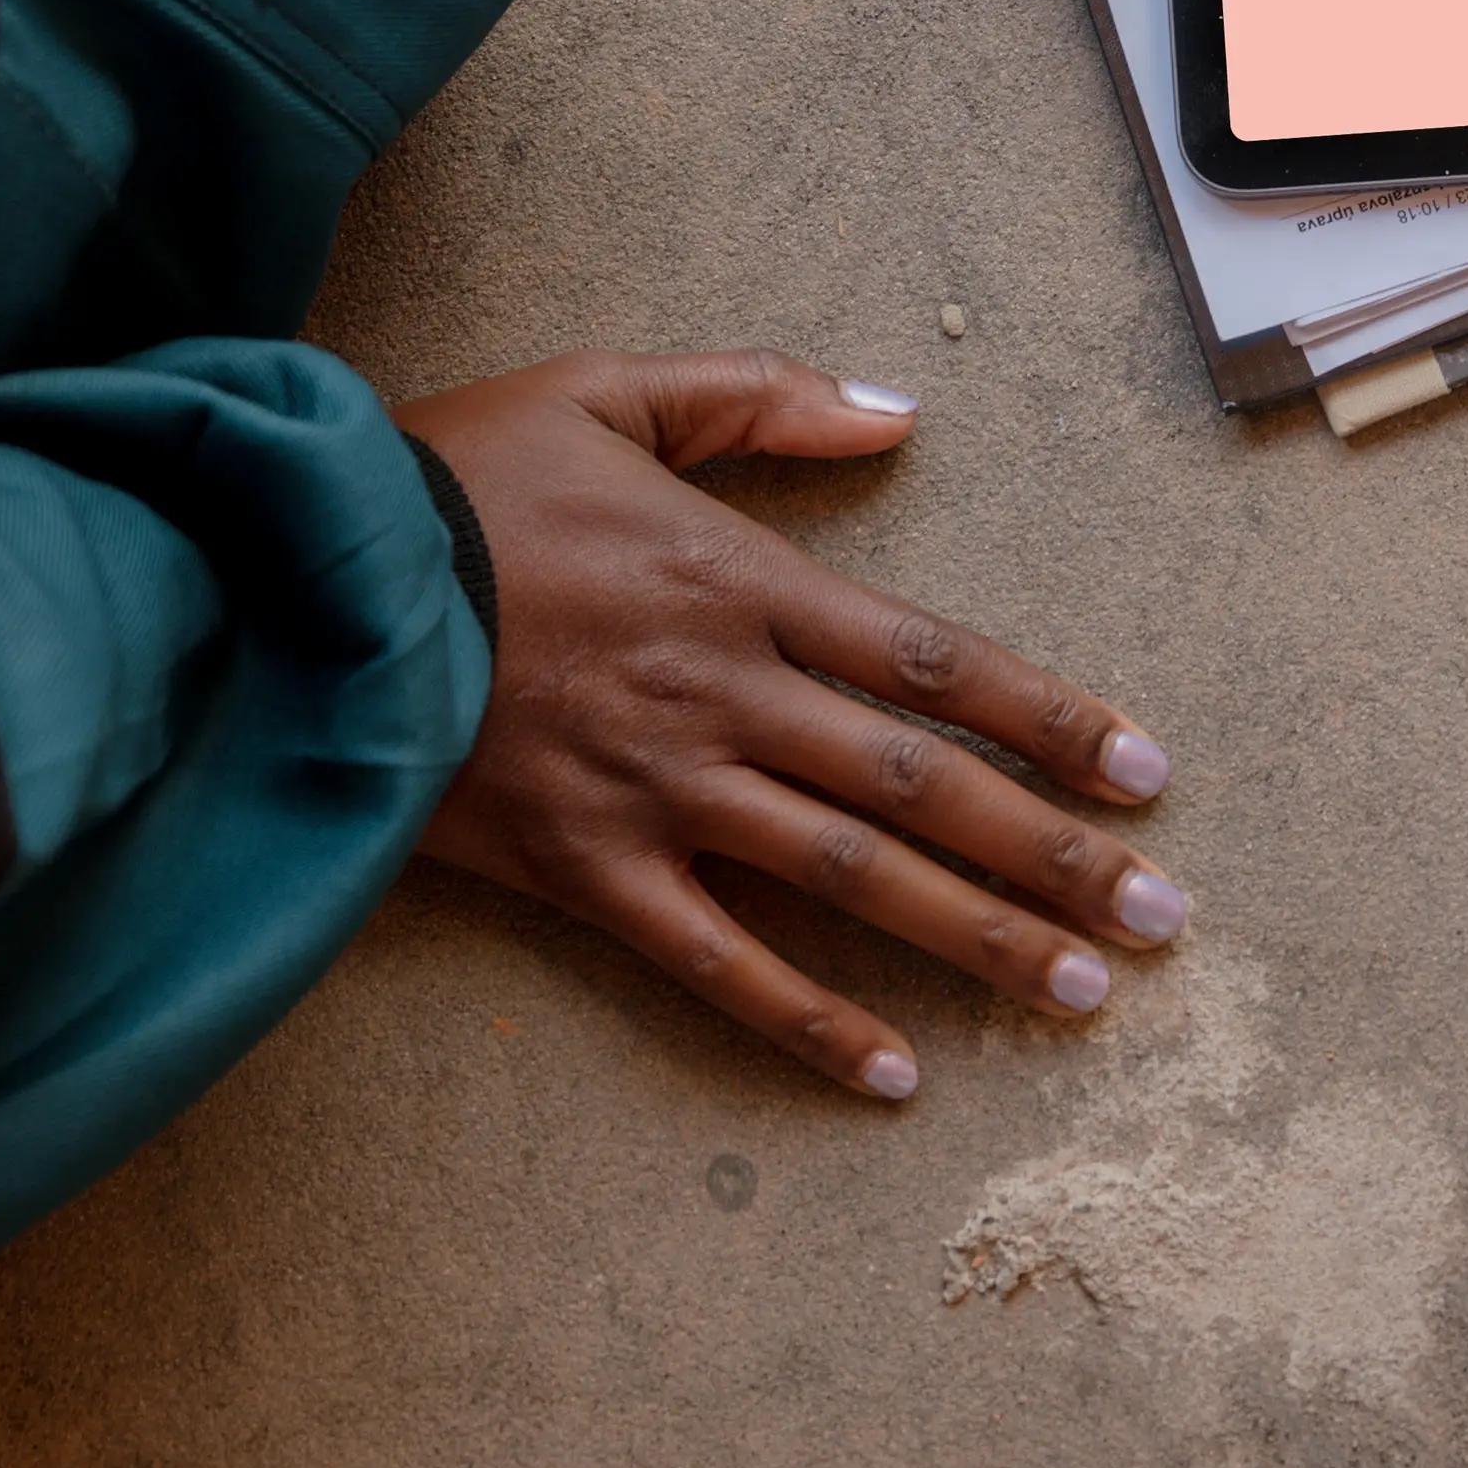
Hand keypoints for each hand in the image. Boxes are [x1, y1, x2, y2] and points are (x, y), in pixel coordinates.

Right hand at [397, 352, 1181, 1099]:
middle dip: (1057, 855)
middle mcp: (725, 691)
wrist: (302, 570)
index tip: (1149, 774)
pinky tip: (891, 1078)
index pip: (937, 662)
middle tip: (1165, 924)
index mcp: (742, 581)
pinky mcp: (580, 868)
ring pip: (850, 874)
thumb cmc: (456, 475)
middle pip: (924, 784)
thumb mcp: (608, 389)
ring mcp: (656, 787)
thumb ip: (757, 397)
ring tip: (1082, 997)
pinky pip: (715, 961)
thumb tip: (897, 407)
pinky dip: (806, 1020)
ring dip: (975, 939)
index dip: (1052, 718)